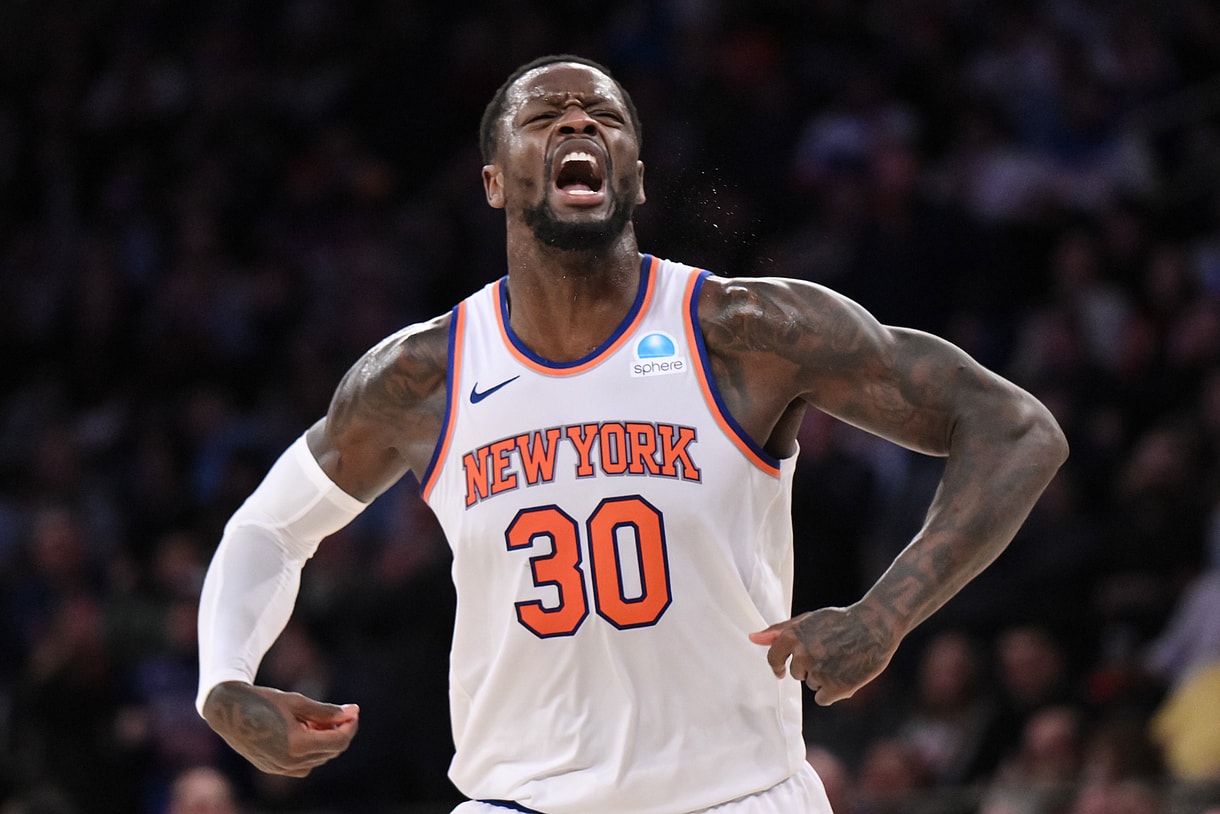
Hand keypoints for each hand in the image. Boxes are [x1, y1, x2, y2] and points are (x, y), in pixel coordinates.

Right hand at [202, 681, 359, 775]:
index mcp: (297, 745)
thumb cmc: (263, 701)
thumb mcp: (297, 702)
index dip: (350, 726)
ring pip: (317, 759)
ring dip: (325, 741)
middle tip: (339, 712)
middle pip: (330, 751)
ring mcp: (280, 768)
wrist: (229, 710)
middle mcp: (289, 762)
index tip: (353, 711)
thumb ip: (326, 710)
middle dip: (339, 731)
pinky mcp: (273, 768)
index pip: (338, 741)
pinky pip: (302, 765)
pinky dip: (311, 750)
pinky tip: (305, 731)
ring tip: (318, 719)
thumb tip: (353, 711)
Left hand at [749, 605, 896, 705]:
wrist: (875, 626)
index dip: (778, 666)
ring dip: (824, 678)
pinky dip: (833, 691)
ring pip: (813, 685)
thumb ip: (778, 631)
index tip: (782, 671)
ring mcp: (818, 673)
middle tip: (831, 653)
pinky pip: (823, 698)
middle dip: (810, 667)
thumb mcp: (807, 620)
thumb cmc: (840, 621)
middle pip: (797, 674)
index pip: (773, 660)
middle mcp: (802, 656)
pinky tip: (846, 675)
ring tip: (842, 660)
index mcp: (792, 637)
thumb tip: (751, 638)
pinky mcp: (835, 688)